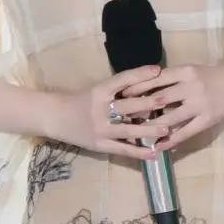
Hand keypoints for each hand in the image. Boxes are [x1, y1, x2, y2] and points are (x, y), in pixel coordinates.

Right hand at [51, 64, 172, 159]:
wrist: (54, 116)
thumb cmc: (79, 100)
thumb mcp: (97, 90)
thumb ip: (118, 90)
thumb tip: (146, 88)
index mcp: (100, 90)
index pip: (123, 79)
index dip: (140, 74)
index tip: (158, 70)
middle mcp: (101, 109)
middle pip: (129, 105)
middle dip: (150, 103)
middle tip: (168, 101)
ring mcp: (101, 128)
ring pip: (129, 129)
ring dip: (149, 130)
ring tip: (167, 129)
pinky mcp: (100, 144)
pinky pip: (122, 149)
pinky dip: (139, 152)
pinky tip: (154, 153)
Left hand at [113, 62, 223, 152]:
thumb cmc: (210, 75)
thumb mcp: (190, 70)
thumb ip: (170, 77)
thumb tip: (143, 87)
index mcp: (185, 71)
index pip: (156, 79)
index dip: (138, 87)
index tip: (122, 94)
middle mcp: (191, 87)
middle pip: (160, 99)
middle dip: (140, 108)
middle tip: (123, 117)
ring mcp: (199, 105)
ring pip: (170, 118)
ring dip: (152, 127)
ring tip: (137, 134)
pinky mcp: (207, 120)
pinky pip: (185, 132)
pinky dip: (171, 140)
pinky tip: (159, 146)